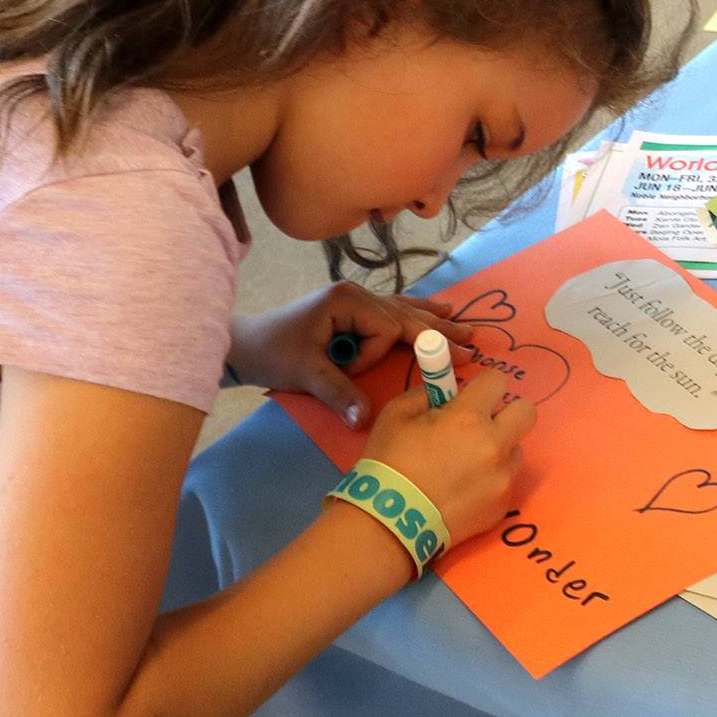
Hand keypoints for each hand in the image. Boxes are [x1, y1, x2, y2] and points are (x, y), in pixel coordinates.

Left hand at [227, 282, 475, 428]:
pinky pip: (392, 310)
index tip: (349, 371)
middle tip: (471, 343)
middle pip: (405, 313)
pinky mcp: (351, 309)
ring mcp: (354, 300)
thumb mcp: (305, 373)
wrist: (245, 344)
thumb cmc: (273, 353)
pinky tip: (439, 308)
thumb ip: (339, 393)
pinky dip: (416, 313)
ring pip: (403, 309)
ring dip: (433, 320)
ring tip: (463, 323)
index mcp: (346, 302)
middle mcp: (355, 295)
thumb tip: (366, 421)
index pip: (385, 328)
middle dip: (437, 330)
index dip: (375, 355)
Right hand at [359, 370, 536, 544]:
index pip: (497, 381)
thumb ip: (426, 395)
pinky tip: (463, 490)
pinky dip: (490, 481)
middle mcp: (494, 446)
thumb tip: (446, 394)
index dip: (483, 385)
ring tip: (469, 463)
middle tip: (481, 424)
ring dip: (499, 449)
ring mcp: (502, 479)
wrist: (390, 521)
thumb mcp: (396, 414)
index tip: (470, 396)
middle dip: (506, 412)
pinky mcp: (501, 507)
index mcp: (468, 418)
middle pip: (526, 412)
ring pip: (517, 450)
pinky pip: (506, 482)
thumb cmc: (389, 462)